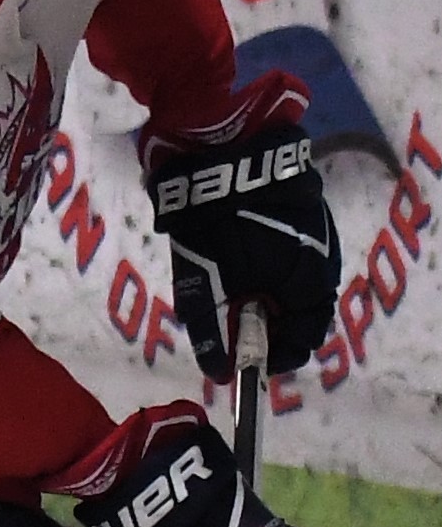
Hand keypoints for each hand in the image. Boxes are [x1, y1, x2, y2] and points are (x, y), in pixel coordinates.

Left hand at [143, 70, 336, 377]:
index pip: (303, 336)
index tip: (245, 365)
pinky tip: (239, 263)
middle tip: (230, 328)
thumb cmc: (214, 224)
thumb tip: (219, 372)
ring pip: (294, 282)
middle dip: (266, 325)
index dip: (273, 355)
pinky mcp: (303, 213)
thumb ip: (213, 329)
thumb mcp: (205, 283)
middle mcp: (323, 260)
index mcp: (309, 282)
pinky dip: (267, 269)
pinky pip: (290, 255)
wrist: (222, 154)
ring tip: (230, 295)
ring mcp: (315, 233)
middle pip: (299, 311)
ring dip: (265, 296)